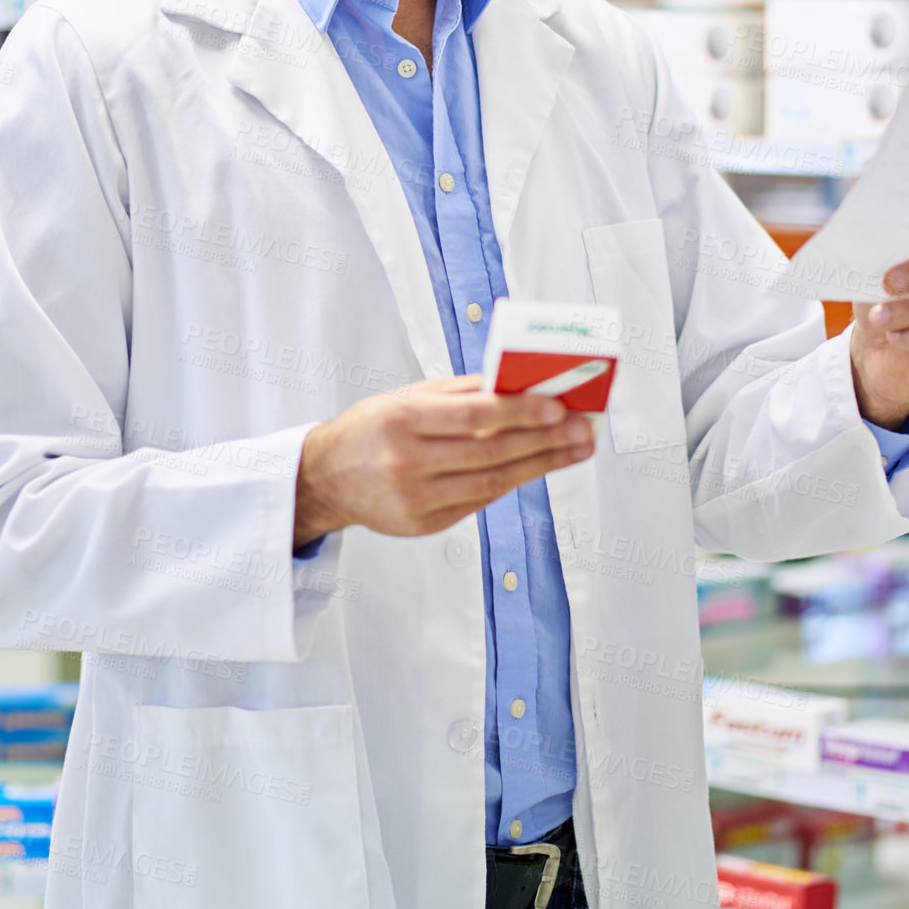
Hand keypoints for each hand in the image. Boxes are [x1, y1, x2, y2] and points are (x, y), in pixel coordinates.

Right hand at [294, 374, 594, 545]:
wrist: (327, 479)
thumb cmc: (371, 429)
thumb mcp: (407, 397)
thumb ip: (462, 391)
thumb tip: (518, 382)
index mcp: (400, 421)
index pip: (471, 417)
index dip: (519, 413)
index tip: (557, 407)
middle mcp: (406, 463)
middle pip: (490, 452)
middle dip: (544, 440)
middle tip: (582, 429)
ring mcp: (416, 501)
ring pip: (492, 483)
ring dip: (541, 465)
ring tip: (574, 449)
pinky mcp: (424, 525)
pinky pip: (479, 502)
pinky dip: (512, 482)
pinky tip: (538, 466)